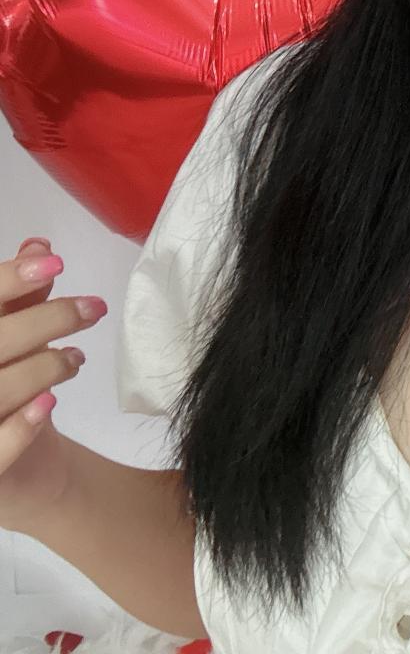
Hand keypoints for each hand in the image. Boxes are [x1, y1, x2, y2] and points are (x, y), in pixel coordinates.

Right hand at [0, 237, 107, 532]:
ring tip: (75, 360)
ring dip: (42, 367)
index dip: (9, 280)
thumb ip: (20, 298)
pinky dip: (21, 426)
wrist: (22, 471)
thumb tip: (38, 245)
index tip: (54, 262)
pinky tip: (48, 406)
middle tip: (92, 308)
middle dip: (46, 320)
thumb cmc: (13, 392)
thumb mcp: (16, 341)